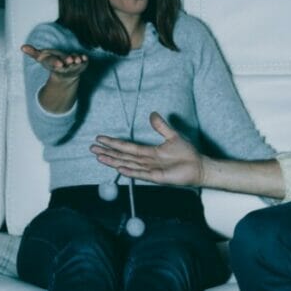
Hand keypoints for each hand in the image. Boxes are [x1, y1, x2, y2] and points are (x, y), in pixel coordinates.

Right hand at [21, 44, 87, 80]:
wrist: (66, 75)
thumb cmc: (53, 62)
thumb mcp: (42, 58)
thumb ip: (33, 52)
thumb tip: (22, 47)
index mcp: (54, 64)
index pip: (54, 63)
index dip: (56, 63)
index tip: (59, 63)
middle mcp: (64, 67)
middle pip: (66, 64)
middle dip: (68, 61)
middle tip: (70, 59)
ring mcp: (74, 67)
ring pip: (76, 64)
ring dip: (77, 61)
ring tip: (77, 58)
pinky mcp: (82, 65)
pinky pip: (84, 63)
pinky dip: (85, 60)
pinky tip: (85, 57)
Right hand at [90, 112, 204, 185]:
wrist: (198, 166)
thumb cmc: (186, 154)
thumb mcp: (172, 136)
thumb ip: (161, 126)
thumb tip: (152, 114)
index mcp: (148, 152)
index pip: (127, 147)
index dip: (113, 143)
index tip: (100, 139)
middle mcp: (146, 161)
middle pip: (123, 156)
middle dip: (107, 152)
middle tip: (92, 148)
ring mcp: (150, 170)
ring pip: (128, 164)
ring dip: (113, 161)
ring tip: (100, 157)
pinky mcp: (157, 177)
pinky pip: (141, 173)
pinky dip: (130, 171)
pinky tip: (120, 168)